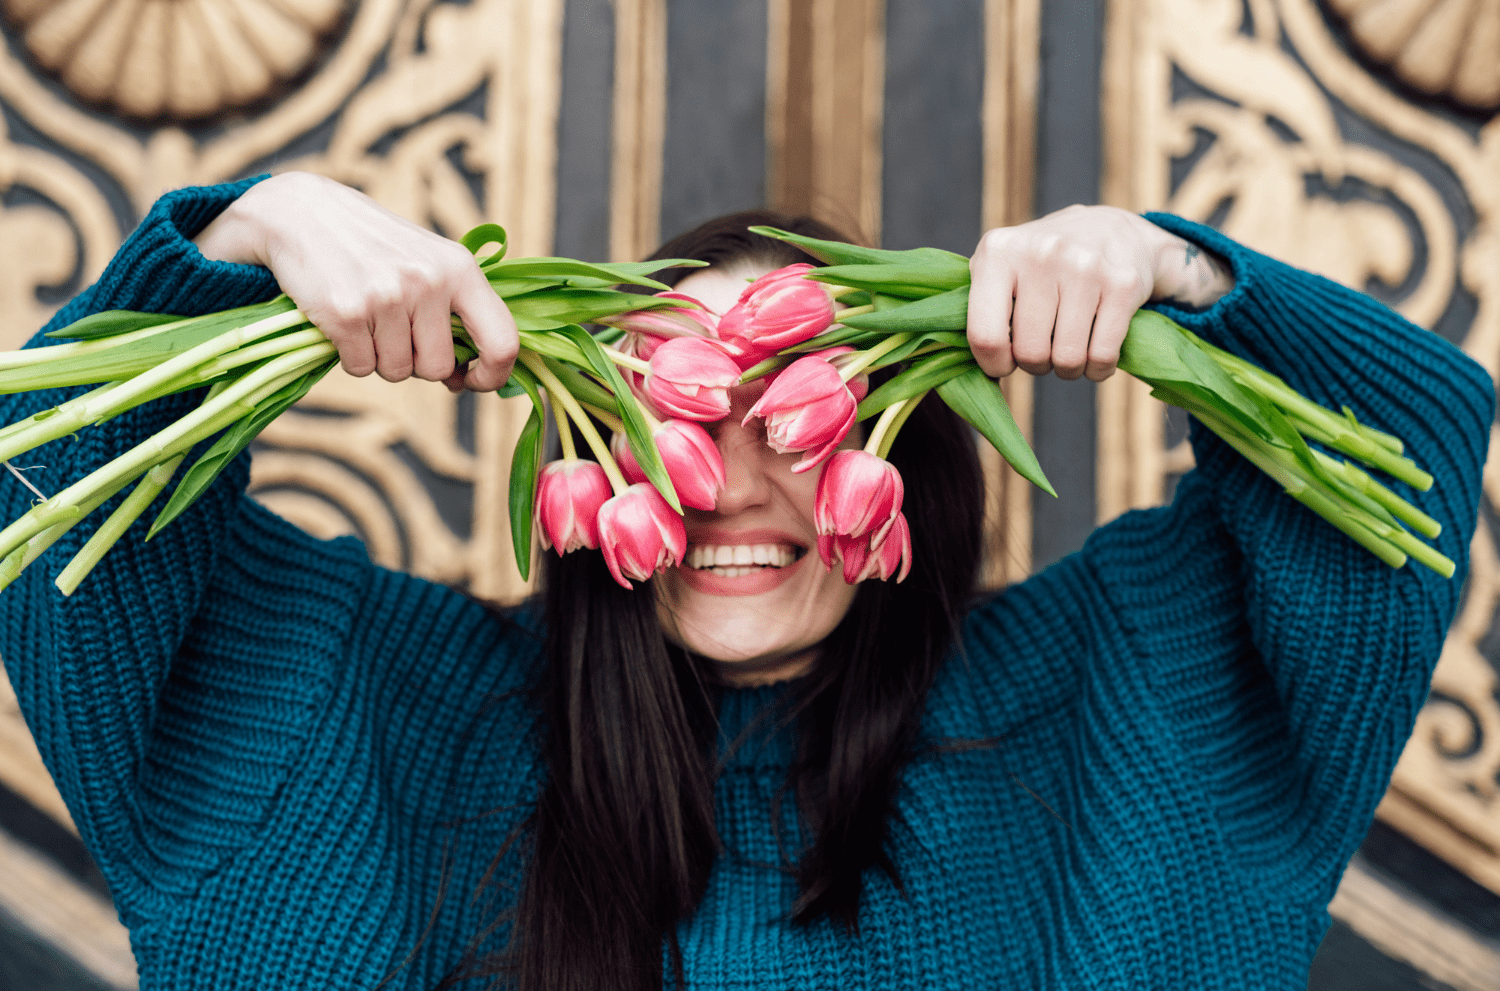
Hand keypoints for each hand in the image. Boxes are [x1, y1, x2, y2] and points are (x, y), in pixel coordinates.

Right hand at [193, 172, 517, 391]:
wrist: (302, 213)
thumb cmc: (375, 247)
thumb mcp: (429, 261)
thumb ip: (456, 314)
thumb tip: (466, 379)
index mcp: (460, 269)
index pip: (503, 341)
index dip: (492, 375)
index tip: (472, 380)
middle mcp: (428, 281)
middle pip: (437, 368)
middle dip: (415, 363)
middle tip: (394, 329)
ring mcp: (387, 297)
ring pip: (396, 371)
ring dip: (379, 357)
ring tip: (367, 317)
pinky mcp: (347, 313)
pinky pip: (360, 367)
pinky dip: (351, 355)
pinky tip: (344, 321)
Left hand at [966, 204, 1233, 380]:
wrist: (1113, 230)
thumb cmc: (1041, 264)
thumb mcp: (1000, 268)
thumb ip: (977, 310)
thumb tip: (963, 370)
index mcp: (998, 251)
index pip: (985, 335)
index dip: (994, 364)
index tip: (1004, 362)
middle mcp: (1041, 253)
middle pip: (1029, 353)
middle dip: (1035, 364)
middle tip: (1043, 347)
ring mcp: (1085, 266)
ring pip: (1067, 360)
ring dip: (1068, 369)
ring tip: (1068, 348)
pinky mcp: (1122, 285)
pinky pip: (1102, 357)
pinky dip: (1098, 368)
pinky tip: (1095, 352)